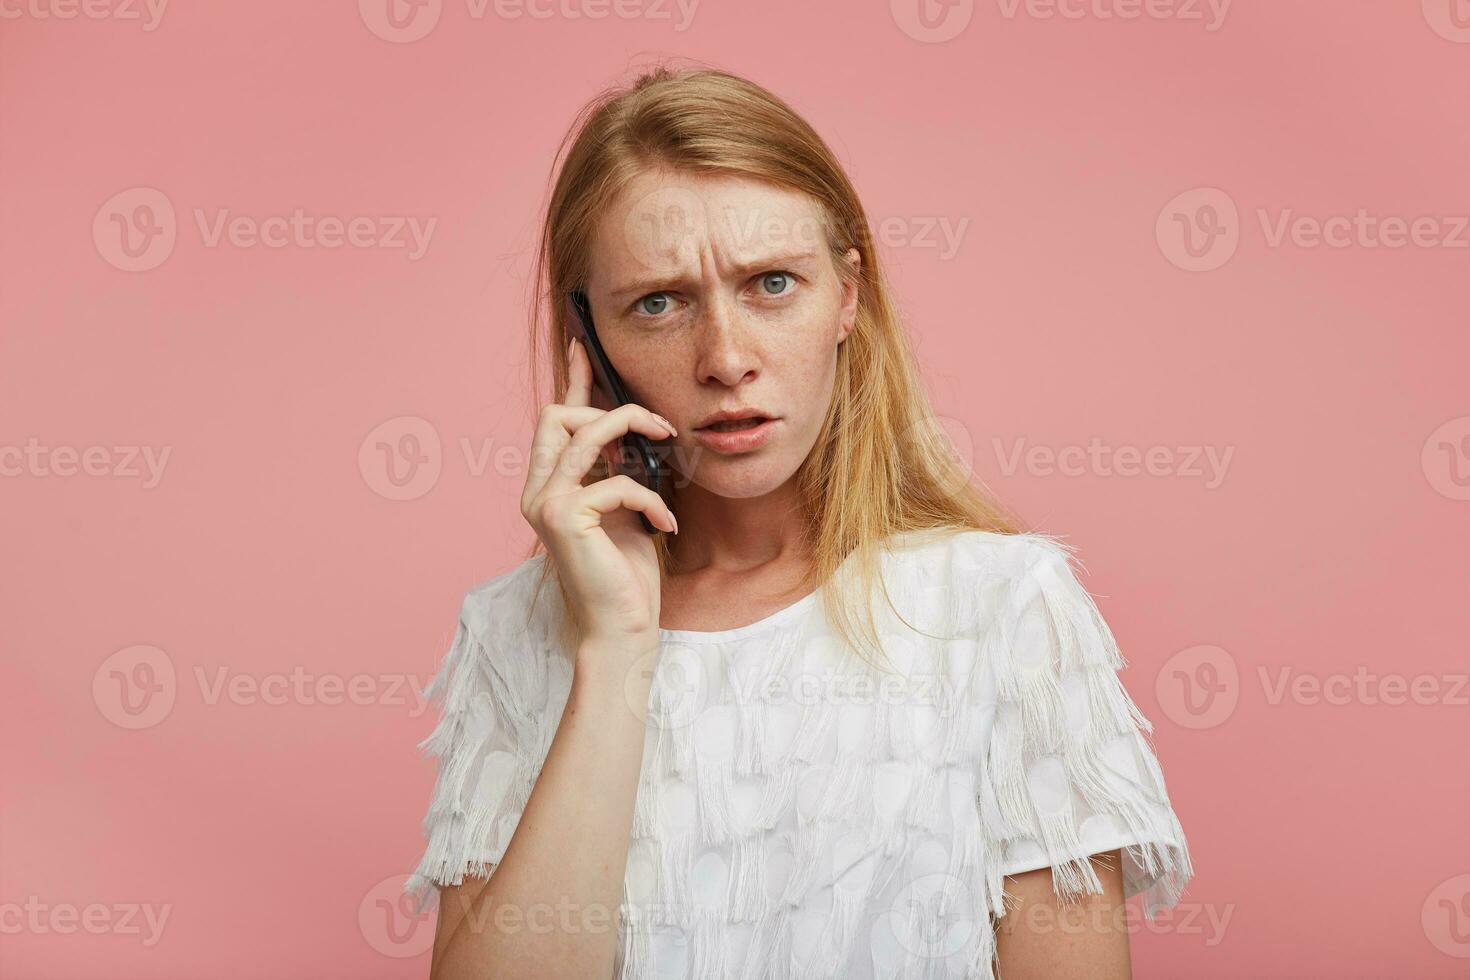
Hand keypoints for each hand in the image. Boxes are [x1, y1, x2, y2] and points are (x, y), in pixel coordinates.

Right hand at [519, 338, 678, 647]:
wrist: (622, 629)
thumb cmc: (626, 576)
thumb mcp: (626, 511)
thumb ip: (618, 471)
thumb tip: (633, 430)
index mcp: (549, 486)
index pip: (556, 420)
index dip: (573, 379)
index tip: (584, 344)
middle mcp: (537, 491)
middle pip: (558, 414)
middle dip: (612, 409)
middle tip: (657, 427)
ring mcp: (546, 503)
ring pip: (586, 435)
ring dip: (634, 430)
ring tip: (667, 443)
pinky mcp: (565, 518)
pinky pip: (616, 481)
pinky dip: (651, 498)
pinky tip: (667, 525)